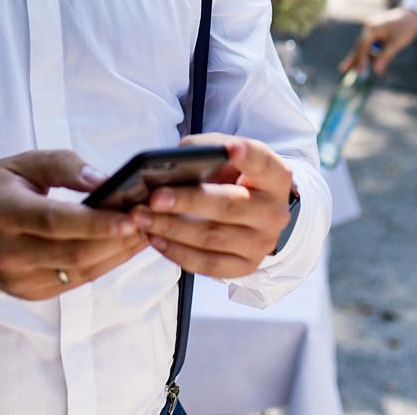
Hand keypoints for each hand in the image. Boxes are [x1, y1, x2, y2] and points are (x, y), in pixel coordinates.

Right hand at [0, 149, 143, 301]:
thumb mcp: (21, 163)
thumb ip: (64, 166)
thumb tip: (104, 179)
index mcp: (5, 213)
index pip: (55, 221)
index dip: (96, 222)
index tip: (132, 215)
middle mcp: (9, 252)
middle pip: (73, 252)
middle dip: (118, 238)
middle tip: (151, 218)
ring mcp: (17, 279)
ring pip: (79, 271)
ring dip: (118, 253)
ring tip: (147, 230)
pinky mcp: (28, 293)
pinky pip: (75, 281)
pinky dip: (104, 264)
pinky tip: (124, 246)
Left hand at [128, 136, 294, 280]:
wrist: (257, 212)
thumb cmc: (235, 177)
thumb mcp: (229, 156)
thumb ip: (207, 150)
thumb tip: (174, 160)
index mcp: (275, 177)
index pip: (262, 163)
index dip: (246, 156)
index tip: (230, 148)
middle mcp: (274, 212)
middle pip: (228, 206)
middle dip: (187, 201)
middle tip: (154, 197)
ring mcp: (261, 243)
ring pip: (211, 238)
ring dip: (172, 228)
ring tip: (142, 218)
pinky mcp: (245, 266)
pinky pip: (206, 265)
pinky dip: (177, 252)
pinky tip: (155, 239)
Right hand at [340, 6, 416, 76]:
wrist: (412, 15)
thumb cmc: (405, 28)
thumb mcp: (396, 43)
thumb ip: (385, 57)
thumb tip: (376, 71)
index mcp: (372, 28)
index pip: (362, 46)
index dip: (360, 60)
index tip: (359, 72)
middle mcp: (369, 28)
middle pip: (359, 46)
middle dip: (353, 59)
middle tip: (341, 70)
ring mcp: (371, 30)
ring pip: (363, 47)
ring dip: (361, 59)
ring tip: (347, 69)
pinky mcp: (376, 33)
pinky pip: (370, 46)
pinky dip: (369, 55)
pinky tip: (367, 65)